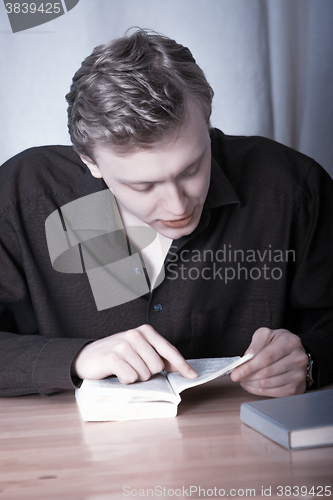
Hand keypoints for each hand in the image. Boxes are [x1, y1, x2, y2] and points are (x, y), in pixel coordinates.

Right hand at [72, 324, 197, 383]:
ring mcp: (123, 344)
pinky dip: (125, 380)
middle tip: (133, 367)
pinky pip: (130, 377)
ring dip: (134, 377)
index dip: (182, 365)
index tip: (193, 376)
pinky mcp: (112, 357)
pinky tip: (117, 373)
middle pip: (157, 366)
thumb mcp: (139, 351)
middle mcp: (135, 334)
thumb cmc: (118, 355)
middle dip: (147, 373)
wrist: (87, 356)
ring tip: (124, 369)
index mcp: (146, 331)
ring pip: (144, 374)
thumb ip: (158, 356)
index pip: (169, 350)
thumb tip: (181, 368)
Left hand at [230, 327, 307, 396]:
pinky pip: (274, 393)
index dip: (249, 367)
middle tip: (236, 376)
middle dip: (248, 376)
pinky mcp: (297, 388)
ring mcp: (299, 375)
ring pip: (269, 384)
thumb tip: (244, 361)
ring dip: (252, 384)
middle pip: (267, 372)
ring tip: (244, 379)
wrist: (294, 352)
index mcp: (290, 342)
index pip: (266, 357)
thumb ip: (254, 346)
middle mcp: (298, 358)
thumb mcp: (265, 336)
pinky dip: (259, 391)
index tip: (236, 373)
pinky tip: (252, 385)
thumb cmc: (278, 343)